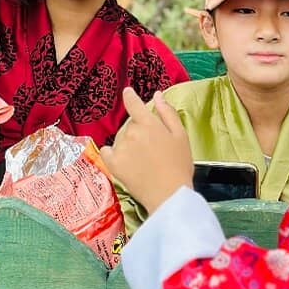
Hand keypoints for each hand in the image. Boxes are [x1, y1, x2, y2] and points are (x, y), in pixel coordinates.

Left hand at [101, 88, 193, 214]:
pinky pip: (107, 151)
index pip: (133, 103)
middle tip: (152, 147)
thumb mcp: (181, 135)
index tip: (128, 93)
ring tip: (143, 160)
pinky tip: (125, 161)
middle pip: (130, 124)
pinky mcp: (113, 164)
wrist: (169, 195)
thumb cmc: (179, 165)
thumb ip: (168, 113)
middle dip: (138, 130)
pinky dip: (113, 153)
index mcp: (148, 123)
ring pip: (120, 138)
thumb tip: (157, 95)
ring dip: (128, 143)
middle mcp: (131, 132)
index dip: (130, 96)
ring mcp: (120, 148)